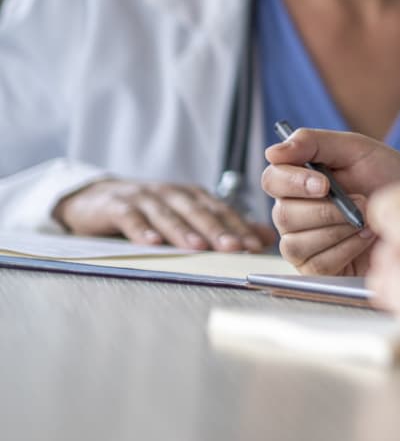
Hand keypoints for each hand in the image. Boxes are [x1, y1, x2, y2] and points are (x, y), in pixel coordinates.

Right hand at [53, 178, 274, 252]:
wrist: (93, 198)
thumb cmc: (147, 211)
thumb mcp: (185, 215)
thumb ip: (223, 225)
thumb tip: (264, 238)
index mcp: (192, 196)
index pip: (220, 211)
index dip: (239, 227)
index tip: (256, 246)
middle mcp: (171, 193)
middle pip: (198, 211)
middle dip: (218, 229)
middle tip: (235, 247)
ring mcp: (143, 197)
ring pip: (167, 214)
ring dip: (184, 231)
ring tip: (199, 247)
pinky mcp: (115, 206)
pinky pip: (130, 218)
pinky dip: (141, 230)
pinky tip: (152, 243)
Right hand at [263, 128, 399, 275]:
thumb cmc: (390, 178)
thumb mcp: (358, 150)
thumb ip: (315, 143)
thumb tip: (272, 152)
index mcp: (300, 181)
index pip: (272, 180)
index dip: (292, 182)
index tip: (324, 184)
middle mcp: (296, 212)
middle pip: (282, 214)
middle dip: (327, 210)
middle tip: (362, 202)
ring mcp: (304, 243)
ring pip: (296, 242)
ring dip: (339, 229)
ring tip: (367, 220)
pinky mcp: (319, 269)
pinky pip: (317, 262)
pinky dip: (347, 248)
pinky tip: (366, 239)